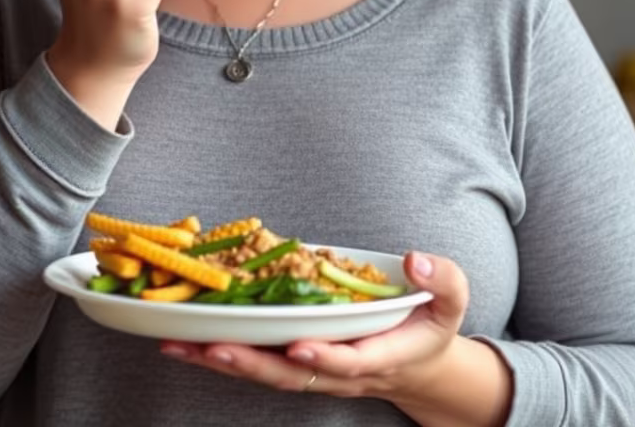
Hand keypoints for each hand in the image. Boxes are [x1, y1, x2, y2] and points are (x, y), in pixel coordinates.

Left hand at [161, 252, 474, 407]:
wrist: (420, 365)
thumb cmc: (431, 324)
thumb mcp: (451, 299)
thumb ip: (442, 279)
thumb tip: (417, 260)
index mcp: (382, 355)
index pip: (350, 361)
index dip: (325, 356)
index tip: (300, 344)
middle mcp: (342, 370)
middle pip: (294, 375)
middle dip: (254, 363)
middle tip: (216, 347)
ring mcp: (316, 369)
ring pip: (267, 372)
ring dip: (225, 362)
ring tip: (183, 345)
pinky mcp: (295, 361)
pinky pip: (256, 361)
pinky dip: (220, 355)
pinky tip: (186, 341)